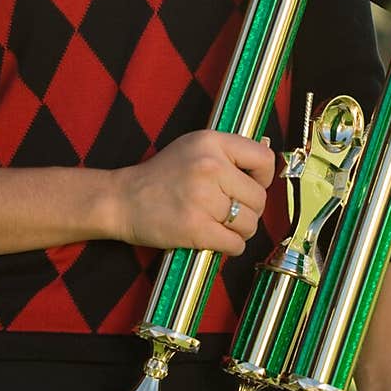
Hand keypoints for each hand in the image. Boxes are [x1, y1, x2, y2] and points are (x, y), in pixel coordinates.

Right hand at [113, 130, 273, 254]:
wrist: (122, 199)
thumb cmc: (160, 176)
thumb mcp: (193, 147)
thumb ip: (228, 153)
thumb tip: (267, 165)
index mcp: (211, 143)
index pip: (264, 160)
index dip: (263, 178)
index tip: (250, 185)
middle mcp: (210, 167)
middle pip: (258, 198)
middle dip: (249, 210)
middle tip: (228, 211)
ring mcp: (203, 198)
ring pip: (249, 224)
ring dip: (239, 231)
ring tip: (218, 224)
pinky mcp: (196, 228)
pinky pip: (235, 244)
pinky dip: (230, 246)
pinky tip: (214, 238)